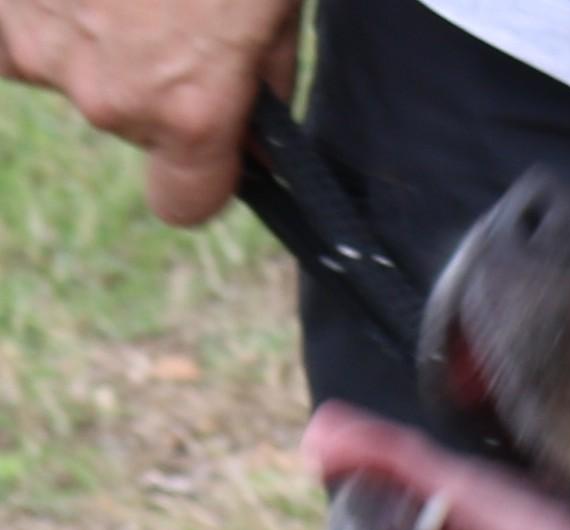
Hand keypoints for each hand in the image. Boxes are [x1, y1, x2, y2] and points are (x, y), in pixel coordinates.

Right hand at [0, 0, 300, 224]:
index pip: (185, 203)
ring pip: (71, 68)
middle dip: (151, 78)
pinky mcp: (2, 4)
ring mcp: (43, 45)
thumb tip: (261, 142)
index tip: (212, 143)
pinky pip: (15, 31)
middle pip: (129, 122)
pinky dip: (42, 13)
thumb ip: (266, 89)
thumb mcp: (277, 13)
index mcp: (191, 114)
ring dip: (96, 34)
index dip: (202, 174)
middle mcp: (110, 98)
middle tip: (173, 9)